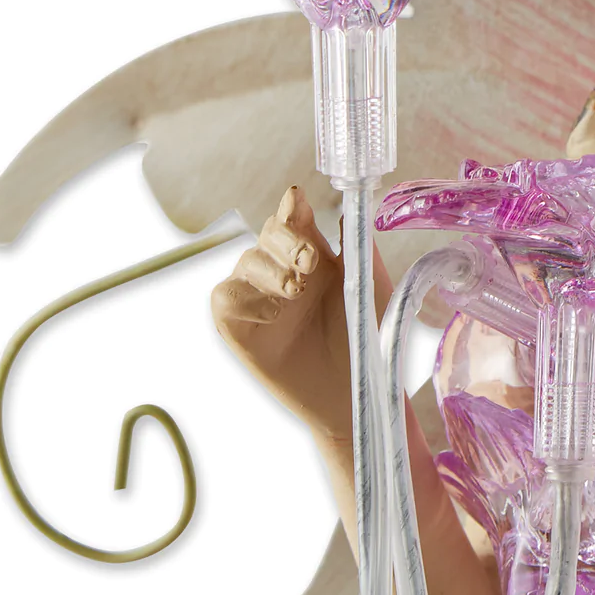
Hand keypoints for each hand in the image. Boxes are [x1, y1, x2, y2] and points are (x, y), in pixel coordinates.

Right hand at [211, 185, 389, 442]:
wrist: (354, 392)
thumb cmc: (366, 340)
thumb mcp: (370, 290)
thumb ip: (359, 249)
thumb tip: (348, 210)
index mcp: (315, 255)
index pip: (294, 218)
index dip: (292, 207)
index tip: (296, 202)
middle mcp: (282, 270)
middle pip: (267, 233)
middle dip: (285, 241)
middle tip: (309, 262)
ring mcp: (258, 298)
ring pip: (244, 262)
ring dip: (268, 270)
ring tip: (295, 291)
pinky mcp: (238, 328)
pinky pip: (224, 298)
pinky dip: (244, 298)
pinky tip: (273, 313)